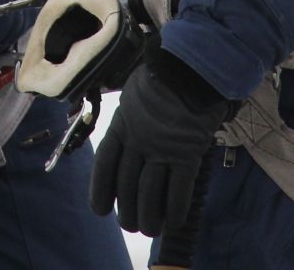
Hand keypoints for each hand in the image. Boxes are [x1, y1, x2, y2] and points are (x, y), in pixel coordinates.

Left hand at [89, 48, 232, 237]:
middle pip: (127, 184)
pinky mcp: (188, 153)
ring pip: (150, 192)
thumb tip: (131, 132)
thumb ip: (132, 115)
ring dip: (150, 216)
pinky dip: (176, 209)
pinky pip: (179, 189)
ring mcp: (163, 148)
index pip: (105, 162)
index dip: (101, 189)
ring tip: (151, 229)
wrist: (193, 65)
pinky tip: (174, 222)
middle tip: (131, 225)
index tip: (100, 210)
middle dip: (128, 210)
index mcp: (122, 123)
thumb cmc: (166, 74)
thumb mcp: (136, 91)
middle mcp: (138, 140)